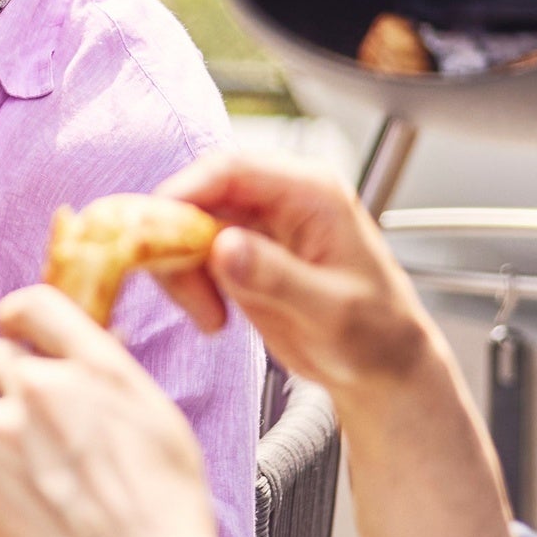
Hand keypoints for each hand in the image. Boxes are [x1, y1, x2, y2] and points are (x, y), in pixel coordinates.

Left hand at [0, 290, 237, 536]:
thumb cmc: (167, 520)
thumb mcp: (161, 425)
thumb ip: (112, 385)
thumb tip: (82, 365)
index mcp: (98, 368)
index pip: (36, 304)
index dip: (18, 321)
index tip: (17, 340)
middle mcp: (42, 386)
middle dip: (11, 394)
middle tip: (37, 445)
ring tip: (22, 486)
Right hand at [144, 151, 445, 396]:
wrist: (381, 367)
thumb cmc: (377, 335)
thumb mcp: (332, 311)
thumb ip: (277, 277)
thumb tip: (224, 246)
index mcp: (312, 192)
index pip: (232, 169)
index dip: (186, 192)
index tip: (155, 232)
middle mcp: (279, 198)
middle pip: (199, 194)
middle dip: (177, 241)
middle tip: (183, 292)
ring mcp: (256, 224)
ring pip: (186, 225)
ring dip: (180, 269)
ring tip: (209, 316)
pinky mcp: (238, 252)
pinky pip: (190, 253)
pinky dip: (187, 284)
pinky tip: (213, 317)